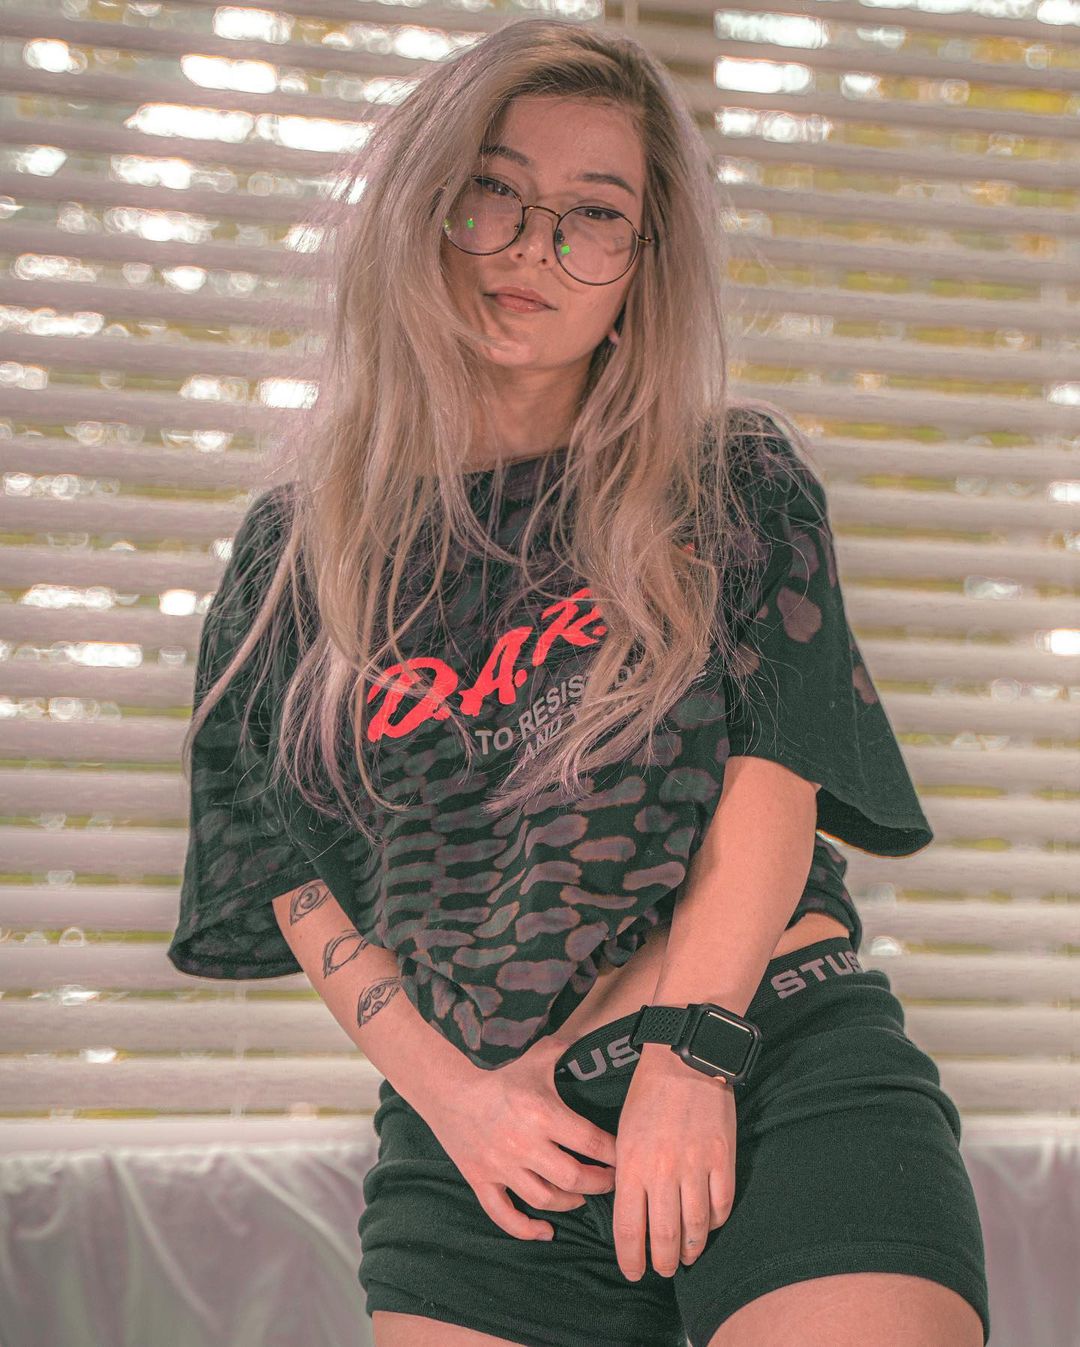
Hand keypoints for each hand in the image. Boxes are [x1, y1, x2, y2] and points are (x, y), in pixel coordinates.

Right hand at [418, 1032, 618, 1243]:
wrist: (451, 1091)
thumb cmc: (500, 1076)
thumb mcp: (535, 1059)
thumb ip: (565, 1050)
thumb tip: (592, 1042)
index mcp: (542, 1113)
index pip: (591, 1142)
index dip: (614, 1154)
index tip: (625, 1157)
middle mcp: (524, 1144)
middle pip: (574, 1178)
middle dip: (600, 1183)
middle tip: (610, 1181)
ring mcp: (501, 1166)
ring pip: (545, 1199)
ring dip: (570, 1203)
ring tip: (582, 1197)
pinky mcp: (481, 1180)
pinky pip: (505, 1215)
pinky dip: (526, 1229)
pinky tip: (545, 1230)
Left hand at [612, 1045, 735, 1280]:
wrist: (685, 1058)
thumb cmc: (647, 1094)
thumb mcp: (622, 1132)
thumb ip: (626, 1174)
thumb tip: (630, 1211)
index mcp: (632, 1164)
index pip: (628, 1228)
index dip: (630, 1257)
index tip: (632, 1271)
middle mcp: (663, 1171)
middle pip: (663, 1236)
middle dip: (661, 1262)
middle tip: (661, 1270)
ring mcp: (697, 1166)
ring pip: (695, 1227)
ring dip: (689, 1249)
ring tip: (684, 1257)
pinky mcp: (723, 1158)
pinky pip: (722, 1205)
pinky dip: (715, 1223)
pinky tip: (707, 1226)